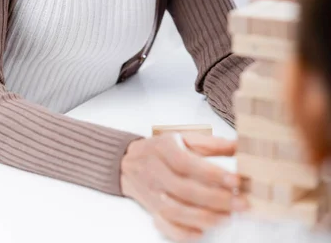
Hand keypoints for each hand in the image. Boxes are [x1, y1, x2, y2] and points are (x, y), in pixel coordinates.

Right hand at [120, 133, 247, 241]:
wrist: (130, 162)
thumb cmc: (162, 149)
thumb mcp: (185, 138)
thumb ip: (212, 145)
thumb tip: (240, 146)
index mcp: (164, 148)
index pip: (186, 163)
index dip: (212, 173)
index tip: (234, 180)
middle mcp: (156, 171)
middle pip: (184, 189)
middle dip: (216, 198)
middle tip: (239, 203)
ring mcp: (152, 193)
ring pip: (176, 210)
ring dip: (204, 216)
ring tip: (227, 217)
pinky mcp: (152, 210)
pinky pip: (166, 225)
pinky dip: (183, 232)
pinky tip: (202, 231)